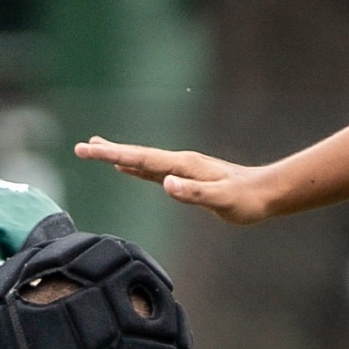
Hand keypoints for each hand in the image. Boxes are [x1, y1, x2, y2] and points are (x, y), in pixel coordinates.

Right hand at [74, 137, 277, 223]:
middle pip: (137, 154)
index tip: (88, 149)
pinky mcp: (184, 177)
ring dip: (118, 154)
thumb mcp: (222, 200)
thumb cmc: (245, 200)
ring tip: (97, 150)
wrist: (267, 193)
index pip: (140, 158)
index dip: (112, 154)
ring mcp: (181, 168)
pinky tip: (127, 166)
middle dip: (108, 151)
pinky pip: (152, 169)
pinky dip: (134, 165)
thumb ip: (194, 193)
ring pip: (142, 159)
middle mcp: (179, 162)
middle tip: (81, 147)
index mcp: (183, 166)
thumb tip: (165, 184)